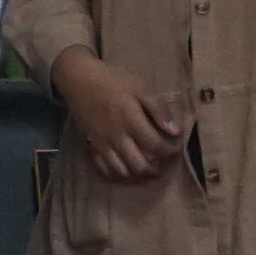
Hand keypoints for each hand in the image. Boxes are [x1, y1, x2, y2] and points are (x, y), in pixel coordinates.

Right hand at [52, 51, 186, 183]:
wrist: (79, 80)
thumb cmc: (112, 80)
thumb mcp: (139, 87)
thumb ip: (158, 109)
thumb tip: (175, 131)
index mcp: (132, 121)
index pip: (156, 146)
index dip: (169, 152)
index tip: (176, 150)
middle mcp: (118, 137)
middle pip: (140, 165)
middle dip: (155, 168)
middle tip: (163, 163)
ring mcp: (103, 144)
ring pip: (123, 171)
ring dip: (138, 174)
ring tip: (147, 168)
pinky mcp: (92, 146)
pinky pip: (104, 169)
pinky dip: (117, 173)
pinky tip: (125, 169)